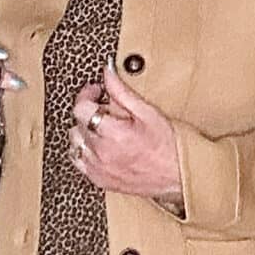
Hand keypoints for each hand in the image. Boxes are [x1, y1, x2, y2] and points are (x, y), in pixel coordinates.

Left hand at [70, 63, 183, 205]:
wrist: (179, 175)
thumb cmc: (169, 147)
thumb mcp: (148, 112)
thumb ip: (122, 92)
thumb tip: (108, 74)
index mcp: (113, 135)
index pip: (81, 109)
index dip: (86, 95)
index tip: (96, 91)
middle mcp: (102, 154)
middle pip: (78, 124)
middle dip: (90, 112)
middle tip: (107, 109)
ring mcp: (99, 169)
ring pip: (75, 143)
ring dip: (85, 132)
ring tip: (104, 128)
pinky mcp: (100, 180)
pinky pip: (78, 161)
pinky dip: (84, 150)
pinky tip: (99, 146)